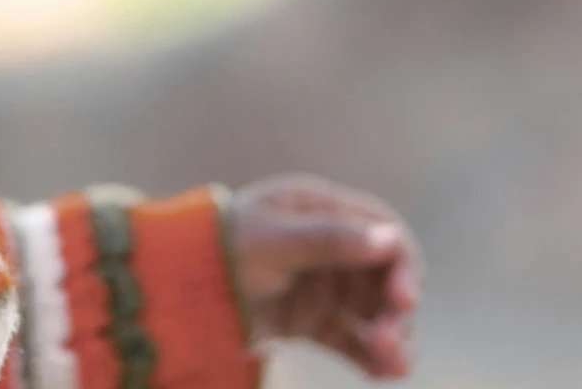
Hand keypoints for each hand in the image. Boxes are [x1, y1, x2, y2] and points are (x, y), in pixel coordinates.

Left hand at [227, 174, 421, 379]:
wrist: (176, 289)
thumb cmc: (219, 248)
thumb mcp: (271, 241)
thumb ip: (328, 239)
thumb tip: (390, 240)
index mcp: (320, 209)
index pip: (382, 232)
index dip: (400, 265)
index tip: (405, 298)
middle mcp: (328, 245)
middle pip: (383, 277)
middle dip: (394, 311)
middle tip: (391, 341)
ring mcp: (321, 284)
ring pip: (372, 313)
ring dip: (389, 337)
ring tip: (396, 366)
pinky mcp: (311, 320)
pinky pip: (351, 339)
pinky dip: (369, 356)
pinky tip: (380, 375)